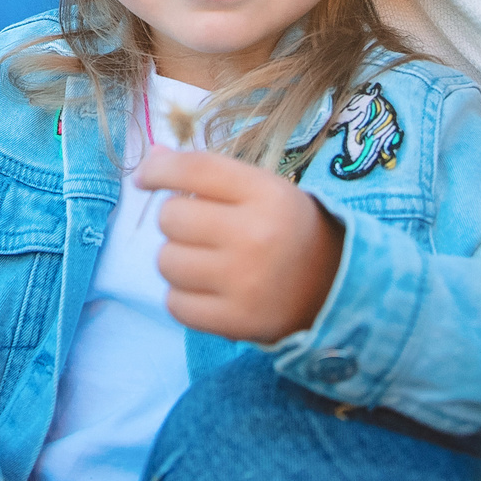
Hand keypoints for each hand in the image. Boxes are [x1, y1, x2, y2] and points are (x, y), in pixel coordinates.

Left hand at [137, 147, 342, 341]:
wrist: (335, 287)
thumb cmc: (288, 229)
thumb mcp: (262, 189)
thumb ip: (208, 173)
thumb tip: (151, 158)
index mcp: (266, 194)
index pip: (195, 169)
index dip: (159, 170)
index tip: (145, 178)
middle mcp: (255, 236)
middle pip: (171, 217)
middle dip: (177, 220)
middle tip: (200, 229)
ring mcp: (244, 283)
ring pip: (166, 261)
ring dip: (176, 259)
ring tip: (204, 261)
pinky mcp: (235, 321)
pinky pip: (175, 303)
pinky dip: (182, 296)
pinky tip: (206, 289)